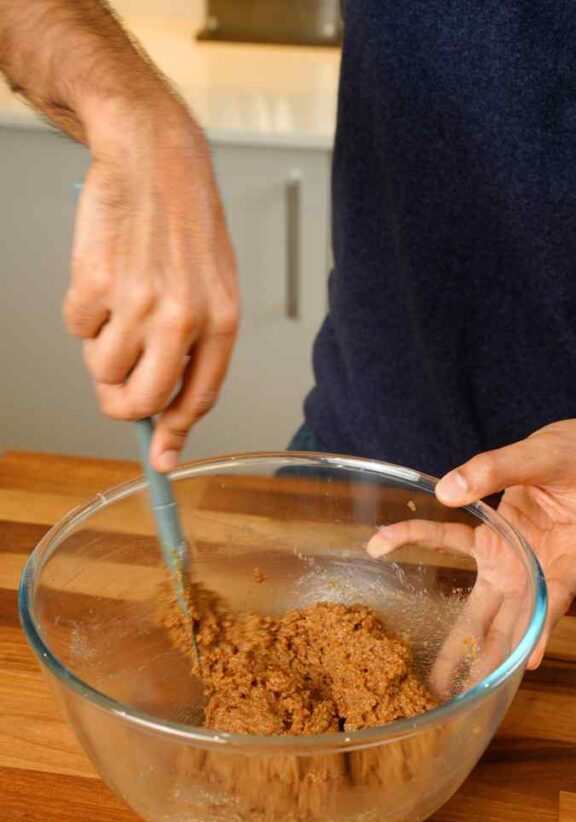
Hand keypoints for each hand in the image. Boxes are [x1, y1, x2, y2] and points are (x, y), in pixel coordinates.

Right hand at [63, 96, 239, 471]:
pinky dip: (81, 311)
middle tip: (114, 386)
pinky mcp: (96, 283)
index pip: (196, 399)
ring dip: (100, 348)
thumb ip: (193, 346)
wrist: (153, 158)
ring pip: (102, 369)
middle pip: (141, 401)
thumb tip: (166, 405)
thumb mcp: (212, 287)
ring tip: (116, 305)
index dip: (173, 434)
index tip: (160, 457)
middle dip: (121, 404)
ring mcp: (138, 302)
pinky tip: (101, 277)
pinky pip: (76, 328)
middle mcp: (183, 319)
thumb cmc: (185, 222)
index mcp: (221, 322)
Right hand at [369, 420, 575, 676]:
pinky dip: (541, 633)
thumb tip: (445, 492)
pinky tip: (529, 659)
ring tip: (471, 688)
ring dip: (493, 654)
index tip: (374, 545)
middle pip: (473, 609)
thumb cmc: (571, 453)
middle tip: (424, 682)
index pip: (439, 539)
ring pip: (509, 621)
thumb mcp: (529, 456)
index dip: (406, 538)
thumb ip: (492, 469)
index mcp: (491, 530)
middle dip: (452, 646)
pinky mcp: (567, 576)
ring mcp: (538, 574)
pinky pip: (550, 607)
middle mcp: (509, 560)